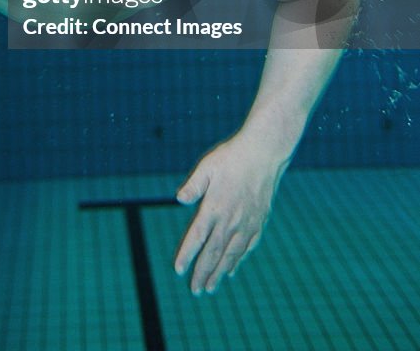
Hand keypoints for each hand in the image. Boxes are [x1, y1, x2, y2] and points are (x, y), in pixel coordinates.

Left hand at [174, 130, 287, 294]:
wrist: (264, 154)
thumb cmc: (232, 157)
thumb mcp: (207, 166)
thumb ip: (193, 185)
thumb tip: (179, 200)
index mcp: (214, 207)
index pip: (197, 237)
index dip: (187, 255)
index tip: (179, 271)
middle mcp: (230, 220)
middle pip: (214, 253)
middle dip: (203, 272)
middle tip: (195, 290)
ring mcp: (247, 224)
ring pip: (231, 255)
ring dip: (219, 272)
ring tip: (211, 288)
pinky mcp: (259, 222)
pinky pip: (247, 248)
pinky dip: (238, 261)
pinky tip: (232, 270)